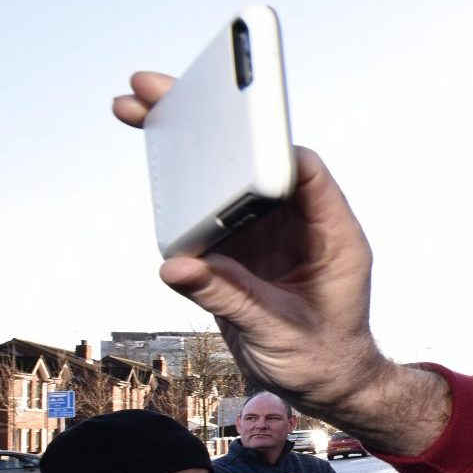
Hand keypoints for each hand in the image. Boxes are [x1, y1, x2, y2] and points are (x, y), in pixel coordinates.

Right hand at [114, 72, 449, 453]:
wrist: (322, 381)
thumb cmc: (322, 355)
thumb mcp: (278, 331)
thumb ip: (230, 298)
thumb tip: (179, 267)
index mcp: (333, 235)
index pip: (305, 174)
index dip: (270, 147)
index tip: (234, 125)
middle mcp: (300, 222)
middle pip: (258, 159)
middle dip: (213, 123)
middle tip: (163, 90)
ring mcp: (267, 229)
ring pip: (228, 175)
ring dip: (186, 141)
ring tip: (140, 108)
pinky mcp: (237, 244)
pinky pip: (208, 206)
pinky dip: (177, 182)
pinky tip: (147, 151)